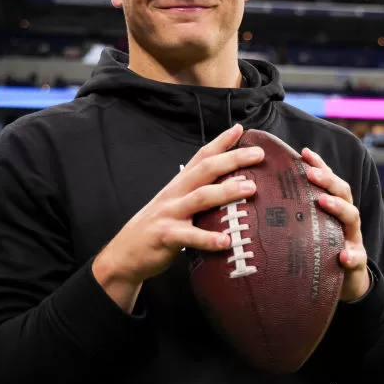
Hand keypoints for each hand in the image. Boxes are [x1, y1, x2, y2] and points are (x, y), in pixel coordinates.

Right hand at [92, 124, 263, 310]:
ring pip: (200, 198)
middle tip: (259, 154)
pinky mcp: (165, 236)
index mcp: (179, 185)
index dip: (220, 142)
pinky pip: (189, 236)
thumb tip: (232, 187)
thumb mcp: (176, 205)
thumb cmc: (158, 228)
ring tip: (250, 189)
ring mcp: (169, 214)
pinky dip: (208, 238)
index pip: (201, 157)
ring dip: (227, 191)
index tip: (240, 129)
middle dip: (233, 159)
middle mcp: (175, 194)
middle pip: (205, 170)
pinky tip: (226, 241)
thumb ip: (198, 195)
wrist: (124, 254)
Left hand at [301, 148, 370, 301]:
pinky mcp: (355, 261)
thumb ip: (296, 211)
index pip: (328, 180)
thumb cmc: (320, 248)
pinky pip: (356, 258)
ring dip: (339, 208)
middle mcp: (346, 218)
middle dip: (327, 180)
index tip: (304, 152)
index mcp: (334, 206)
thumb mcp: (309, 227)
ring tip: (323, 202)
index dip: (319, 165)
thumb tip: (264, 192)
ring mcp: (353, 238)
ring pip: (352, 217)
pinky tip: (344, 257)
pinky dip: (351, 256)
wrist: (344, 280)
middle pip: (342, 192)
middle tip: (310, 173)